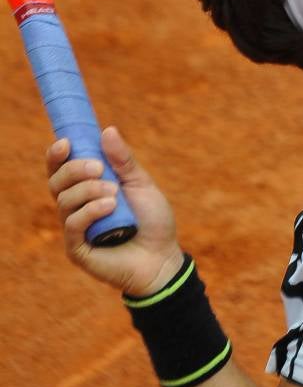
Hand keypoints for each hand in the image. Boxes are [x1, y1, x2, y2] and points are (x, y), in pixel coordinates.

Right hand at [47, 125, 183, 296]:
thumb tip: (107, 130)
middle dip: (74, 169)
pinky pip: (72, 224)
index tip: (66, 142)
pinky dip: (90, 211)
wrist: (163, 256)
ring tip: (114, 194)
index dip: (56, 155)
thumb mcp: (140, 183)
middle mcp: (76, 207)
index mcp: (87, 188)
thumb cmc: (152, 219)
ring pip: (63, 201)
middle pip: (56, 181)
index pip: (60, 169)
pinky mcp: (76, 249)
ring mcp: (75, 229)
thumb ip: (123, 160)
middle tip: (99, 168)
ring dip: (88, 191)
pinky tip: (109, 206)